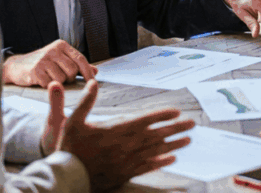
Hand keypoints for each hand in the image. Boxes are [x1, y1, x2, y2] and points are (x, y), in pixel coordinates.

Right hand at [2, 40, 96, 86]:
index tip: (93, 83)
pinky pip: (50, 84)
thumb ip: (78, 65)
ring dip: (59, 84)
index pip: (81, 59)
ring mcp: (43, 59)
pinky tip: (42, 81)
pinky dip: (49, 87)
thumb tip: (96, 71)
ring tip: (50, 79)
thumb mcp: (60, 60)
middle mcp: (53, 50)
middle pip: (73, 70)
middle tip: (62, 79)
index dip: (88, 72)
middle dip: (70, 79)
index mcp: (61, 45)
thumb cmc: (43, 64)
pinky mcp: (35, 70)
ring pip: (62, 79)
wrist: (16, 67)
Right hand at [55, 79, 195, 191]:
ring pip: (156, 150)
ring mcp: (127, 161)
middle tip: (192, 123)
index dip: (162, 115)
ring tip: (188, 139)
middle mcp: (126, 145)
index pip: (145, 120)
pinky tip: (172, 159)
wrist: (67, 177)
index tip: (176, 112)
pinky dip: (161, 162)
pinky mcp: (125, 173)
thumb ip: (85, 102)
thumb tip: (93, 83)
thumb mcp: (73, 121)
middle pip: (156, 134)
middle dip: (176, 128)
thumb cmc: (70, 149)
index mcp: (116, 130)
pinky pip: (148, 166)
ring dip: (174, 144)